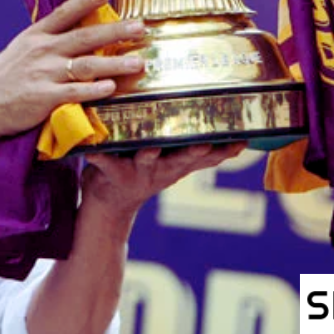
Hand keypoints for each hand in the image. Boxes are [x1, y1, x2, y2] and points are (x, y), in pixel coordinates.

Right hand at [0, 0, 145, 137]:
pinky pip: (76, 92)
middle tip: (140, 27)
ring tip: (138, 63)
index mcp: (36, 36)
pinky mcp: (45, 98)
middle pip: (85, 38)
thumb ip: (46, 38)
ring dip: (115, 64)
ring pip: (87, 66)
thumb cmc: (5, 77)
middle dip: (115, 31)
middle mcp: (42, 51)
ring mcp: (44, 74)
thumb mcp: (21, 48)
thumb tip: (73, 27)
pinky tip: (112, 87)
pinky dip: (95, 89)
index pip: (63, 13)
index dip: (85, 2)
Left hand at [81, 141, 247, 225]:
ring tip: (151, 148)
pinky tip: (91, 148)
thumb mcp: (172, 164)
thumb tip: (222, 127)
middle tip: (202, 144)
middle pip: (182, 159)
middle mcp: (162, 169)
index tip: (241, 140)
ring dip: (150, 154)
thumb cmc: (142, 170)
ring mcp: (138, 173)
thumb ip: (192, 151)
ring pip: (147, 160)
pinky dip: (98, 155)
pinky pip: (104, 162)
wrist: (109, 206)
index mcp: (177, 164)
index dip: (223, 150)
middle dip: (193, 152)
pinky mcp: (112, 173)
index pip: (206, 157)